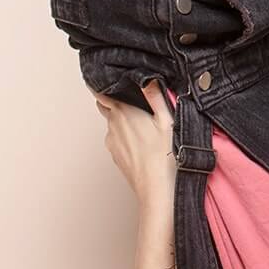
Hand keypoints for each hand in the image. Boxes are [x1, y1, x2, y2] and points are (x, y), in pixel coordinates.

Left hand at [92, 79, 175, 206]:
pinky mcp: (116, 156)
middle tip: (132, 96)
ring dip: (122, 118)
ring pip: (112, 122)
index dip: (102, 82)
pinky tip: (142, 138)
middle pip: (105, 105)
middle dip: (113, 98)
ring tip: (143, 120)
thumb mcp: (168, 121)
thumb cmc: (165, 157)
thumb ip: (156, 96)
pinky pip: (117, 138)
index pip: (101, 92)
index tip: (106, 76)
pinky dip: (125, 134)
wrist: (157, 192)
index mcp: (123, 113)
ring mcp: (112, 143)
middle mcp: (112, 126)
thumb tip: (147, 77)